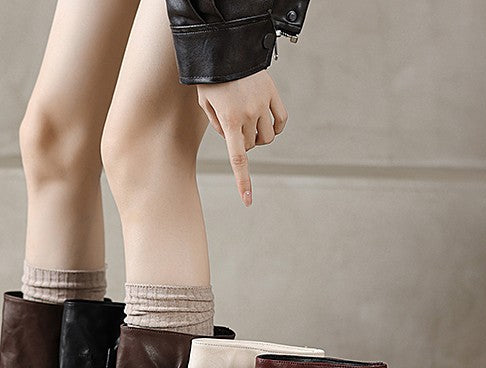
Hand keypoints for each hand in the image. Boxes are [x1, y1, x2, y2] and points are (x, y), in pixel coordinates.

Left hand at [196, 70, 287, 206]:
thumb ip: (218, 127)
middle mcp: (249, 115)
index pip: (238, 160)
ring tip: (248, 123)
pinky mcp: (272, 93)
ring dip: (259, 136)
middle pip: (252, 146)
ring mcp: (262, 104)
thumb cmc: (210, 78)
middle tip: (234, 127)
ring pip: (267, 137)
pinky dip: (276, 127)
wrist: (225, 48)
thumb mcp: (205, 105)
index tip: (248, 200)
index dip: (243, 182)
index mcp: (230, 121)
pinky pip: (280, 120)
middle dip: (244, 143)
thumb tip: (235, 140)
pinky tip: (267, 123)